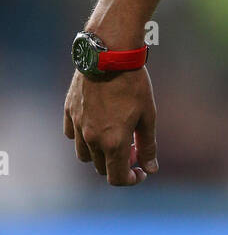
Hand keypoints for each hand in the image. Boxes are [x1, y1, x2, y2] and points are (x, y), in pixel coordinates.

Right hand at [63, 66, 157, 185]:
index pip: (117, 178)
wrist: (109, 55)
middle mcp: (92, 139)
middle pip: (102, 167)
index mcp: (113, 142)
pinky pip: (72, 135)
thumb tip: (151, 169)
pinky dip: (84, 137)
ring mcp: (78, 125)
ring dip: (100, 153)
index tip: (141, 171)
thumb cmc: (133, 83)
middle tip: (133, 148)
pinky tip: (98, 123)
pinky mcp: (69, 112)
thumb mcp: (148, 115)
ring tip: (115, 136)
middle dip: (119, 164)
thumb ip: (148, 145)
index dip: (131, 179)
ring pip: (85, 155)